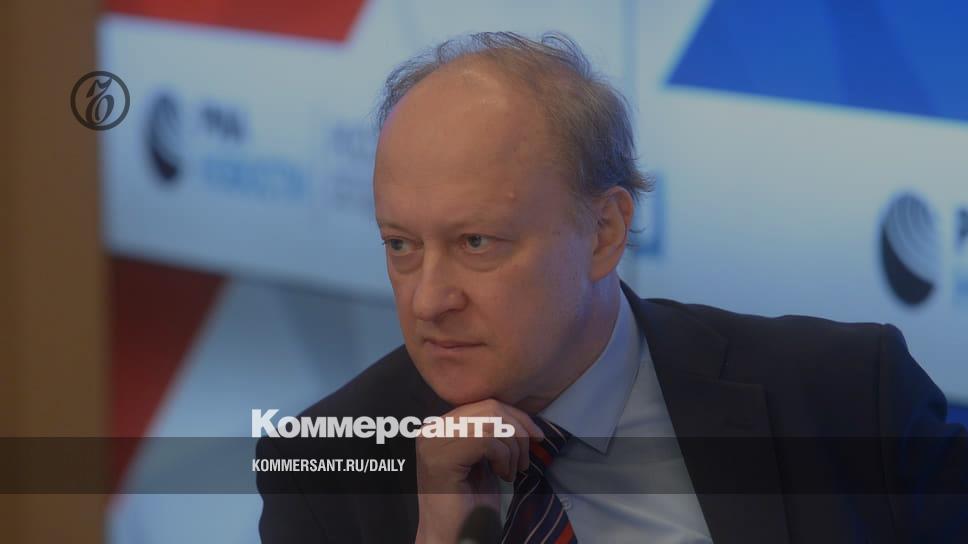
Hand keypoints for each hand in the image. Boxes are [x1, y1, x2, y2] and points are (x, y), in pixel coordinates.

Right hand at [413, 399, 543, 543]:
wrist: (454, 538)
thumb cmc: (471, 504)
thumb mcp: (485, 459)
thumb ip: (491, 433)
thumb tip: (521, 416)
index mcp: (440, 427)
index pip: (484, 404)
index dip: (516, 416)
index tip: (536, 436)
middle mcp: (431, 430)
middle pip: (489, 408)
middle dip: (518, 430)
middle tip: (526, 460)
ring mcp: (433, 443)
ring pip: (490, 423)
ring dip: (513, 449)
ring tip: (513, 472)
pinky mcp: (441, 459)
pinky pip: (486, 441)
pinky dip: (504, 458)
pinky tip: (502, 477)